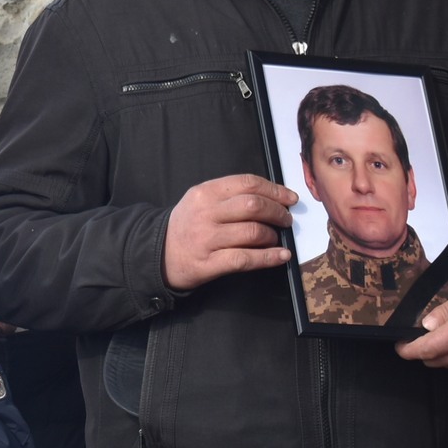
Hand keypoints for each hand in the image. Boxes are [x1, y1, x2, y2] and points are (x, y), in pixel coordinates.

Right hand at [162, 175, 298, 290]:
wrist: (157, 254)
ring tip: (276, 238)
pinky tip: (281, 256)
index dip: (275, 190)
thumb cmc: (187, 226)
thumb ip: (229, 196)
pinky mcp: (209, 264)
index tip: (290, 198)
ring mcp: (206, 239)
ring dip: (273, 235)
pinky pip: (246, 259)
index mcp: (205, 193)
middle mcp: (205, 213)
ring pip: (253, 232)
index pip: (248, 183)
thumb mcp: (200, 201)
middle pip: (253, 206)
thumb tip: (271, 198)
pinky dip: (269, 258)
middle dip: (278, 212)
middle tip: (286, 219)